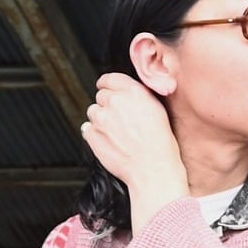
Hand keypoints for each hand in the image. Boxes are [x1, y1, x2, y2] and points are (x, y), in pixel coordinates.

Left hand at [81, 73, 188, 228]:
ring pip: (92, 112)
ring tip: (115, 133)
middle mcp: (115, 102)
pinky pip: (87, 130)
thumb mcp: (157, 110)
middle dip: (107, 105)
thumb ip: (138, 97)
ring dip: (100, 119)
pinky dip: (94, 134)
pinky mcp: (93, 136)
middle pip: (101, 96)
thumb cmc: (160, 144)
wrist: (153, 169)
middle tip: (119, 119)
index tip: (108, 89)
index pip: (109, 78)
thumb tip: (125, 94)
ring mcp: (101, 119)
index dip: (108, 85)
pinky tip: (108, 141)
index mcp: (133, 92)